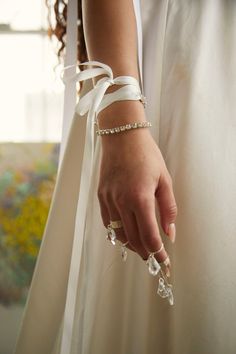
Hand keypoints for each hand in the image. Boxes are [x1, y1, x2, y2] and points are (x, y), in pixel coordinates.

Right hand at [97, 125, 177, 267]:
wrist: (122, 136)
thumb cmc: (146, 155)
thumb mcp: (164, 180)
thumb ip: (168, 209)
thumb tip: (170, 232)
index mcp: (140, 198)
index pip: (149, 236)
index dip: (158, 252)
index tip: (164, 261)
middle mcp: (121, 202)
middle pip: (133, 239)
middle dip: (145, 253)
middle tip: (154, 258)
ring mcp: (109, 200)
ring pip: (118, 234)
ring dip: (131, 246)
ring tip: (141, 249)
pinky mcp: (101, 196)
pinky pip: (108, 223)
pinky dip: (118, 233)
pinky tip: (126, 235)